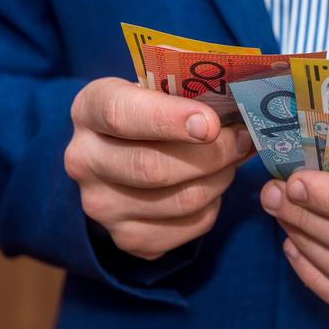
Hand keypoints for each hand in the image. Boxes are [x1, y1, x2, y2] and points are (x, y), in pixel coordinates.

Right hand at [65, 77, 252, 259]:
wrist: (121, 158)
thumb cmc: (151, 114)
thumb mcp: (157, 90)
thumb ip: (188, 95)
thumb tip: (244, 109)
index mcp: (90, 109)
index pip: (121, 115)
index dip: (169, 119)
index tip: (210, 124)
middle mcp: (84, 160)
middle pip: (154, 168)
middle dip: (212, 155)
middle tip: (240, 141)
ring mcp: (102, 205)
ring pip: (181, 201)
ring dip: (220, 179)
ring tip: (230, 161)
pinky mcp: (127, 237)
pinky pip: (190, 226)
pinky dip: (213, 206)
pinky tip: (211, 185)